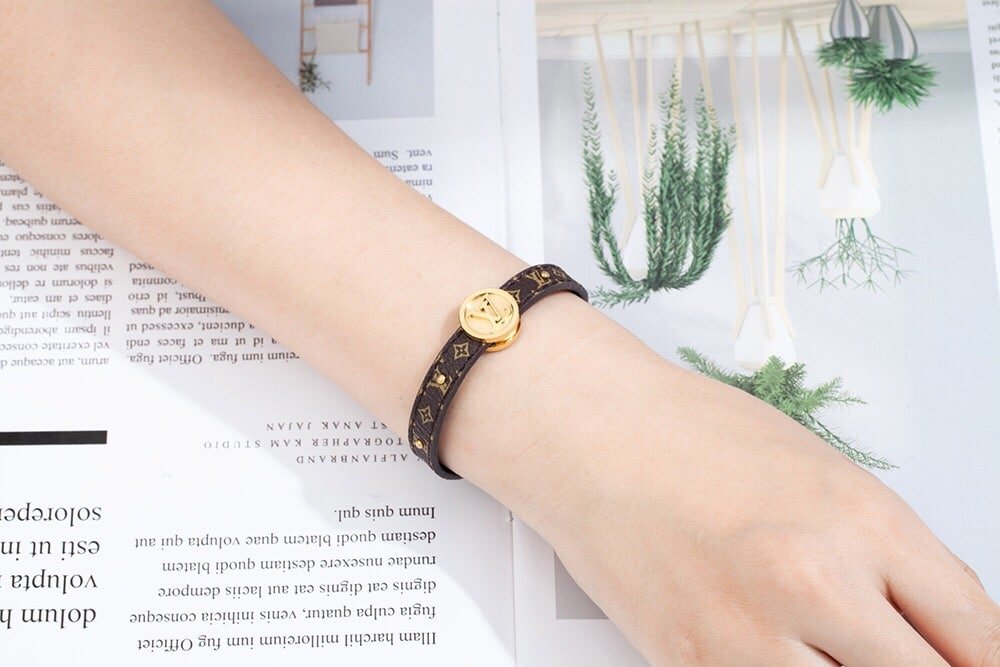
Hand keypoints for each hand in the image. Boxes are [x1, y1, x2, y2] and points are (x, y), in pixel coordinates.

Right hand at [445, 296, 999, 665]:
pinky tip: (785, 655)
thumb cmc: (690, 433)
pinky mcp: (690, 665)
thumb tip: (939, 625)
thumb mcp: (823, 472)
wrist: (588, 432)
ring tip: (835, 653)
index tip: (973, 664)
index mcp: (861, 519)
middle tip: (905, 660)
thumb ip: (891, 555)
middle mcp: (813, 581)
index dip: (985, 663)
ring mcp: (748, 634)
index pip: (977, 633)